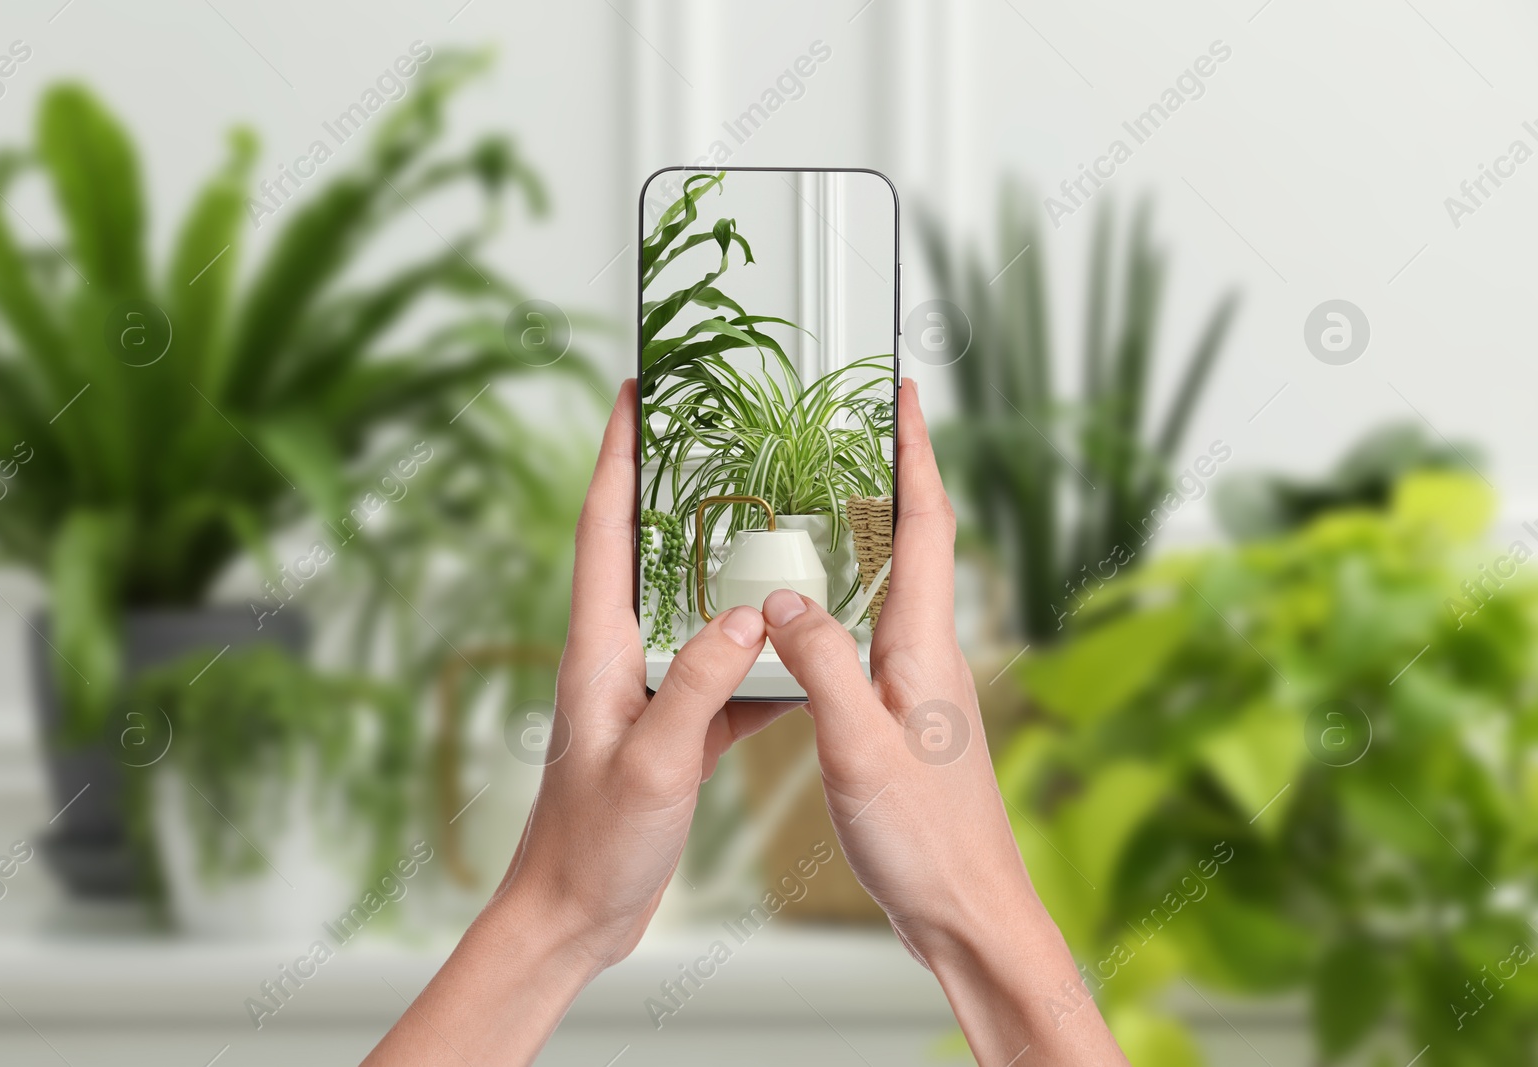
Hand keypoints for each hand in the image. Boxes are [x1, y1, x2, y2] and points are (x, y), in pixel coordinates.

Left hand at [495, 378, 791, 966]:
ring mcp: (645, 694)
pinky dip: (760, 662)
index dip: (617, 454)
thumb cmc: (591, 847)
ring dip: (725, 568)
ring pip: (691, 610)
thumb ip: (699, 684)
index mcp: (599, 650)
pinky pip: (722, 677)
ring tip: (772, 526)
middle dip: (670, 485)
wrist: (571, 917)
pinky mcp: (671, 731)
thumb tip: (750, 617)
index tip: (635, 390)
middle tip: (710, 431)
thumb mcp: (653, 763)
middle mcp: (618, 659)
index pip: (604, 528)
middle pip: (644, 551)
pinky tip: (803, 661)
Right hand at [759, 380, 1128, 1064]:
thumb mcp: (859, 751)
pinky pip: (872, 634)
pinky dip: (843, 600)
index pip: (924, 524)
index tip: (902, 391)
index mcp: (925, 647)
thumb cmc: (927, 844)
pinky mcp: (904, 718)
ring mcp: (920, 686)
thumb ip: (822, 668)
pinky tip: (810, 612)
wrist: (970, 915)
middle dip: (889, 474)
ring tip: (820, 496)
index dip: (916, 451)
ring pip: (892, 587)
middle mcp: (929, 654)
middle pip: (913, 541)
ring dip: (866, 533)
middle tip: (850, 424)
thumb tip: (781, 600)